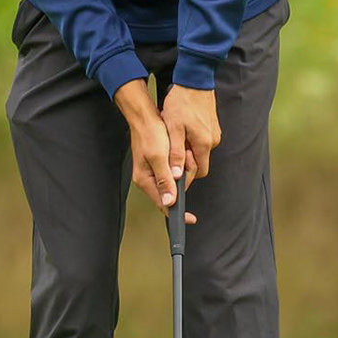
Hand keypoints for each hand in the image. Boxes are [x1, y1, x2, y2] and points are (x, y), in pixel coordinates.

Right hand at [114, 80, 196, 221]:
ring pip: (176, 182)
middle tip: (187, 162)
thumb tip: (169, 201)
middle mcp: (149, 180)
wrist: (146, 118)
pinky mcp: (159, 165)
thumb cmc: (150, 135)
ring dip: (184, 170)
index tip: (190, 218)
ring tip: (184, 153)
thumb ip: (165, 180)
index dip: (178, 213)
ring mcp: (153, 173)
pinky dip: (182, 165)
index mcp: (146, 181)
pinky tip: (183, 153)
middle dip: (184, 181)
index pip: (163, 204)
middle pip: (172, 193)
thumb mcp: (159, 157)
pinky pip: (175, 172)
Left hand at [162, 85, 221, 182]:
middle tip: (172, 149)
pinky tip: (182, 129)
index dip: (187, 175)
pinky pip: (202, 140)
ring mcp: (214, 133)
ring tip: (176, 136)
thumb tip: (176, 174)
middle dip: (186, 161)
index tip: (175, 171)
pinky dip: (192, 140)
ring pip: (200, 150)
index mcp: (204, 143)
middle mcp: (212, 140)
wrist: (193, 81)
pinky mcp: (212, 126)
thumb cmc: (182, 102)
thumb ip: (176, 153)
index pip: (200, 172)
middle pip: (200, 161)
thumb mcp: (173, 129)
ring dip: (188, 148)